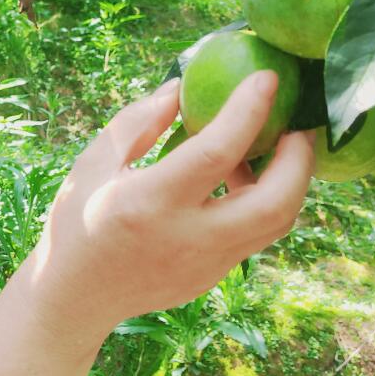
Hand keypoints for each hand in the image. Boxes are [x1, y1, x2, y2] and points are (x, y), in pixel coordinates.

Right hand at [18, 71, 314, 345]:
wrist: (74, 297)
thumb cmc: (76, 220)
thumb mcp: (93, 163)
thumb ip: (137, 123)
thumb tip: (181, 88)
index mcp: (150, 202)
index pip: (218, 151)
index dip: (249, 110)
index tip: (267, 78)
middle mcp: (187, 238)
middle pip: (275, 201)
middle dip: (300, 157)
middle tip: (299, 123)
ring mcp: (206, 265)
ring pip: (276, 223)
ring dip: (288, 182)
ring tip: (273, 148)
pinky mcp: (212, 278)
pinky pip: (255, 235)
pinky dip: (263, 202)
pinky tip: (243, 180)